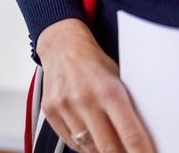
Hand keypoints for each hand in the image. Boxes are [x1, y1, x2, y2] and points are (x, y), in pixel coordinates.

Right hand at [37, 19, 153, 152]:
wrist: (61, 47)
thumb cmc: (94, 64)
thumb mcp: (119, 81)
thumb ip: (127, 111)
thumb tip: (137, 140)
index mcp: (108, 91)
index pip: (131, 135)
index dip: (141, 152)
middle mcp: (84, 99)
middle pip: (108, 148)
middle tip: (126, 152)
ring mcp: (64, 106)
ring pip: (89, 148)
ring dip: (101, 150)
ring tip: (108, 142)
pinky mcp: (49, 110)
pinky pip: (70, 141)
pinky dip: (83, 145)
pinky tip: (90, 137)